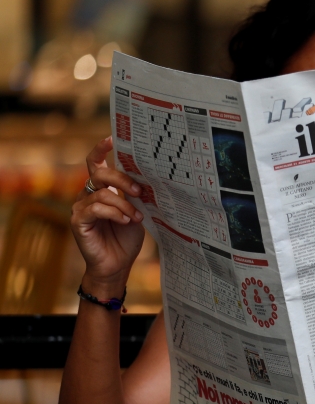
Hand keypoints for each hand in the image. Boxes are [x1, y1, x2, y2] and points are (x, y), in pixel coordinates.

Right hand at [70, 137, 144, 293]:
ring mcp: (81, 206)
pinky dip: (114, 213)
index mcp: (102, 189)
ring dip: (123, 204)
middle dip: (122, 179)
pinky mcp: (78, 220)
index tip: (112, 138)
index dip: (101, 149)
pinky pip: (96, 208)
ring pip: (102, 193)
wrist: (117, 264)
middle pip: (101, 173)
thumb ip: (134, 195)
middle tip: (139, 191)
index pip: (96, 162)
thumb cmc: (126, 238)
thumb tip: (147, 179)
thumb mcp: (136, 211)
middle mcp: (88, 194)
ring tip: (136, 217)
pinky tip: (126, 221)